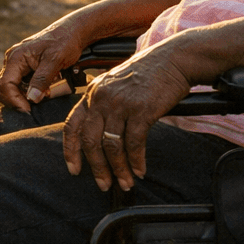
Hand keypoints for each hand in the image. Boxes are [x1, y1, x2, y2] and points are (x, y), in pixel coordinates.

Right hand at [0, 23, 87, 111]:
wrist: (71, 32)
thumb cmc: (64, 42)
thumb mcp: (55, 60)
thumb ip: (42, 79)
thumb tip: (32, 99)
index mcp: (16, 57)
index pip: (5, 85)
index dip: (14, 100)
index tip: (29, 109)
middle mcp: (12, 61)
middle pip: (1, 88)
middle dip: (15, 100)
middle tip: (32, 107)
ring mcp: (16, 65)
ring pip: (9, 88)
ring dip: (22, 97)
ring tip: (39, 98)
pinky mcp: (23, 68)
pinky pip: (18, 85)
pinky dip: (27, 93)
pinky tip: (41, 93)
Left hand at [61, 45, 192, 191]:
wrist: (172, 59)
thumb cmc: (147, 73)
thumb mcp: (115, 84)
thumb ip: (103, 104)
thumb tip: (100, 136)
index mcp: (92, 92)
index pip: (72, 125)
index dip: (70, 150)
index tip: (74, 169)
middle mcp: (101, 98)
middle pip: (90, 141)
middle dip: (96, 167)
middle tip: (104, 184)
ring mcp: (120, 103)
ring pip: (111, 146)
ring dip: (119, 169)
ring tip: (126, 183)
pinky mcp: (140, 109)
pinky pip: (134, 143)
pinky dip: (136, 161)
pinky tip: (140, 170)